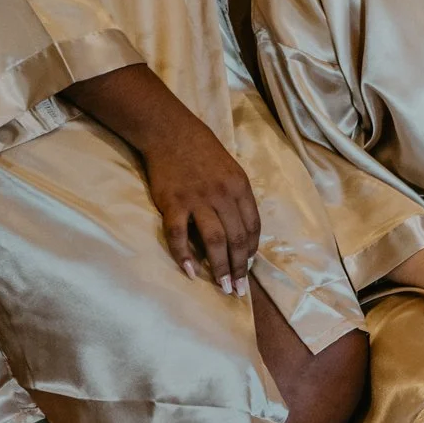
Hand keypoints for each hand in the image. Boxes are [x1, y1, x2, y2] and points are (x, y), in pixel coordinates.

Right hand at [141, 122, 261, 293]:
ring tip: (222, 286)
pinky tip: (189, 271)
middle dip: (239, 267)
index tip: (248, 267)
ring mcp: (197, 199)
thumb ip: (236, 199)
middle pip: (236, 238)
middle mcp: (223, 195)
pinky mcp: (173, 203)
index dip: (251, 250)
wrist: (171, 133)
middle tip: (238, 289)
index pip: (252, 226)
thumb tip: (241, 232)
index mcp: (240, 187)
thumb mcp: (231, 171)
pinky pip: (178, 235)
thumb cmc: (203, 153)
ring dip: (219, 267)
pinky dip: (183, 255)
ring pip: (214, 240)